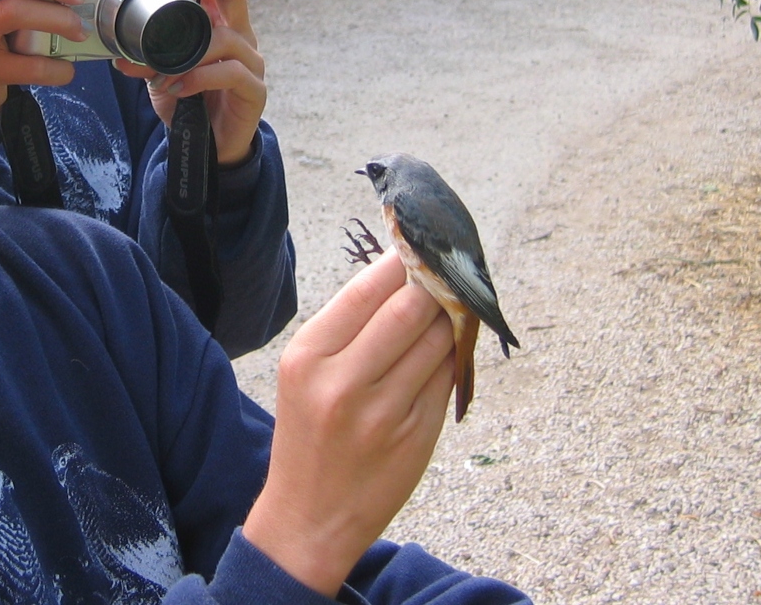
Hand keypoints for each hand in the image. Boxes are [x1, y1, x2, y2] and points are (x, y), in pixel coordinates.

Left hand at [113, 0, 266, 165]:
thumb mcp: (159, 72)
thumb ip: (142, 57)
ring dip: (188, 50)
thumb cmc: (189, 100)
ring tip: (159, 68)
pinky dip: (200, 77)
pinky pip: (230, 73)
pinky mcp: (254, 90)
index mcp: (215, 24)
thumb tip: (113, 50)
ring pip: (226, 38)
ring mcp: (250, 62)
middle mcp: (238, 36)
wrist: (211, 148)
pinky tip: (178, 85)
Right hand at [242, 250, 455, 595]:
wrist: (310, 516)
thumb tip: (404, 271)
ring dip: (452, 316)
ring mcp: (384, 413)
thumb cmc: (310, 432)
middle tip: (445, 271)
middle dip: (434, 284)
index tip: (419, 245)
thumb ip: (349, 327)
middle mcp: (344, 383)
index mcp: (309, 357)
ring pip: (439, 339)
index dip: (403, 260)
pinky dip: (454, 354)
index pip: (369, 288)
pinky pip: (448, 376)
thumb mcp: (306, 373)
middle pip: (411, 307)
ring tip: (452, 305)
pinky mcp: (418, 436)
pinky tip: (449, 347)